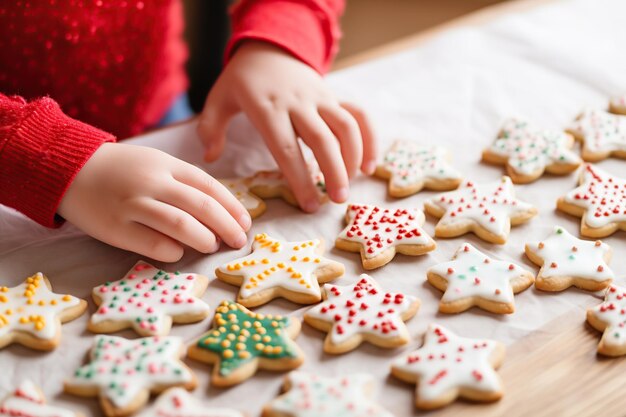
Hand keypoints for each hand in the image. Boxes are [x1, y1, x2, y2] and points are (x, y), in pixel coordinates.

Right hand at [57, 143, 250, 261]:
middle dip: (227, 226)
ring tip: (210, 245)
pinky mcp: (115, 227)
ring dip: (204, 239)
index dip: (232, 207)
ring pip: (181, 225)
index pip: (210, 186)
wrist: (69, 168)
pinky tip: (180, 253)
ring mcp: (133, 204)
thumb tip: (221, 212)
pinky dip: (174, 251)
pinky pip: (154, 244)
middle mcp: (152, 182)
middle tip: (238, 240)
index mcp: (166, 164)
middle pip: (202, 206)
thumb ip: (184, 182)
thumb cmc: (121, 170)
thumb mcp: (155, 163)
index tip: (245, 223)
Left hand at [197, 41, 376, 211]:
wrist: (269, 46)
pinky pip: (358, 115)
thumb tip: (211, 157)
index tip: (309, 205)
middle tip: (337, 201)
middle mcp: (298, 103)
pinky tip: (370, 165)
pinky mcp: (334, 96)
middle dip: (334, 173)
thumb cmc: (243, 80)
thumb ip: (211, 127)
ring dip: (354, 157)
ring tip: (351, 185)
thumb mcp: (219, 98)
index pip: (286, 149)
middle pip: (322, 140)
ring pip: (345, 127)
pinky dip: (369, 138)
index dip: (300, 179)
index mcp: (267, 108)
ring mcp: (320, 97)